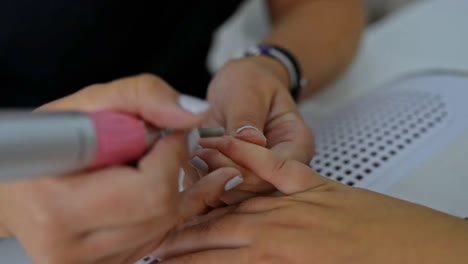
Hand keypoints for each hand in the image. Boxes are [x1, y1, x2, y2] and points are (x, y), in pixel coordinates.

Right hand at [0, 74, 243, 263]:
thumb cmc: (48, 141)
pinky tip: (145, 187)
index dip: (169, 152)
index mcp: (56, 205)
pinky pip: (157, 236)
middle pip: (162, 209)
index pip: (149, 188)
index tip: (165, 130)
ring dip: (167, 188)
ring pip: (164, 225)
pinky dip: (162, 208)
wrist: (18, 183)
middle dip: (170, 169)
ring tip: (139, 165)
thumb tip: (194, 115)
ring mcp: (86, 263)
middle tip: (152, 146)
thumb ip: (144, 96)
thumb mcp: (90, 103)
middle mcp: (68, 246)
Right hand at [152, 137, 467, 263]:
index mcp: (280, 257)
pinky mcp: (311, 182)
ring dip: (198, 206)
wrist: (418, 252)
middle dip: (180, 239)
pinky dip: (244, 152)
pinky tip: (217, 145)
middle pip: (215, 230)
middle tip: (151, 242)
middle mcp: (280, 224)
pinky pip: (272, 163)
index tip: (157, 263)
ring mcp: (294, 199)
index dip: (183, 262)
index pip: (215, 260)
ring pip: (234, 201)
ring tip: (168, 208)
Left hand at [197, 57, 313, 203]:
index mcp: (297, 145)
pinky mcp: (235, 182)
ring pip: (234, 196)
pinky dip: (200, 182)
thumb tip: (249, 141)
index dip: (248, 160)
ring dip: (209, 179)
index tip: (221, 141)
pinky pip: (216, 194)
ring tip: (194, 153)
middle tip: (200, 150)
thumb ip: (247, 117)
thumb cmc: (249, 82)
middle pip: (256, 189)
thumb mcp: (248, 90)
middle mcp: (281, 169)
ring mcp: (258, 178)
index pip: (278, 169)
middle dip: (225, 172)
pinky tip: (190, 161)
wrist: (238, 85)